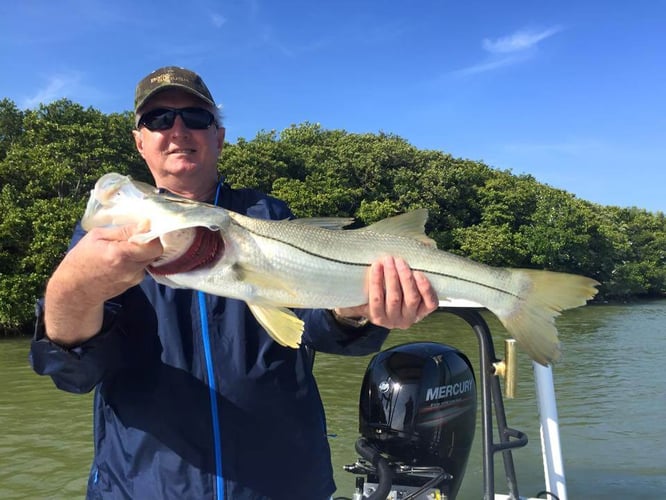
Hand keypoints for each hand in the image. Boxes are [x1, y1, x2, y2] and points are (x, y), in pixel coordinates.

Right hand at [44, 224, 162, 344]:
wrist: (76, 291)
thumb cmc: (81, 259)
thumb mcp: (96, 236)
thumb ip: (124, 231)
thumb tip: (146, 224)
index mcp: (120, 255)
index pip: (153, 245)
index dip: (151, 235)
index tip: (142, 229)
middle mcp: (131, 269)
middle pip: (155, 252)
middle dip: (147, 242)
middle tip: (132, 238)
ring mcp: (134, 278)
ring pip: (149, 258)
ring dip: (141, 251)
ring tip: (122, 250)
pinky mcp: (135, 283)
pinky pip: (142, 266)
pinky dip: (136, 260)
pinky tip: (120, 261)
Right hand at [334, 256, 438, 328]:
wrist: (390, 310)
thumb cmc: (371, 298)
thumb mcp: (359, 298)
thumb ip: (350, 293)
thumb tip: (334, 283)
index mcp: (378, 319)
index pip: (376, 301)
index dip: (376, 282)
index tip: (376, 264)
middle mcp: (395, 321)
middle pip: (395, 298)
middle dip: (392, 276)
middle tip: (389, 258)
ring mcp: (412, 317)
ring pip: (412, 299)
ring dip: (406, 278)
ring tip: (401, 262)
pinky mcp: (425, 312)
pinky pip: (430, 303)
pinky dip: (426, 289)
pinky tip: (419, 274)